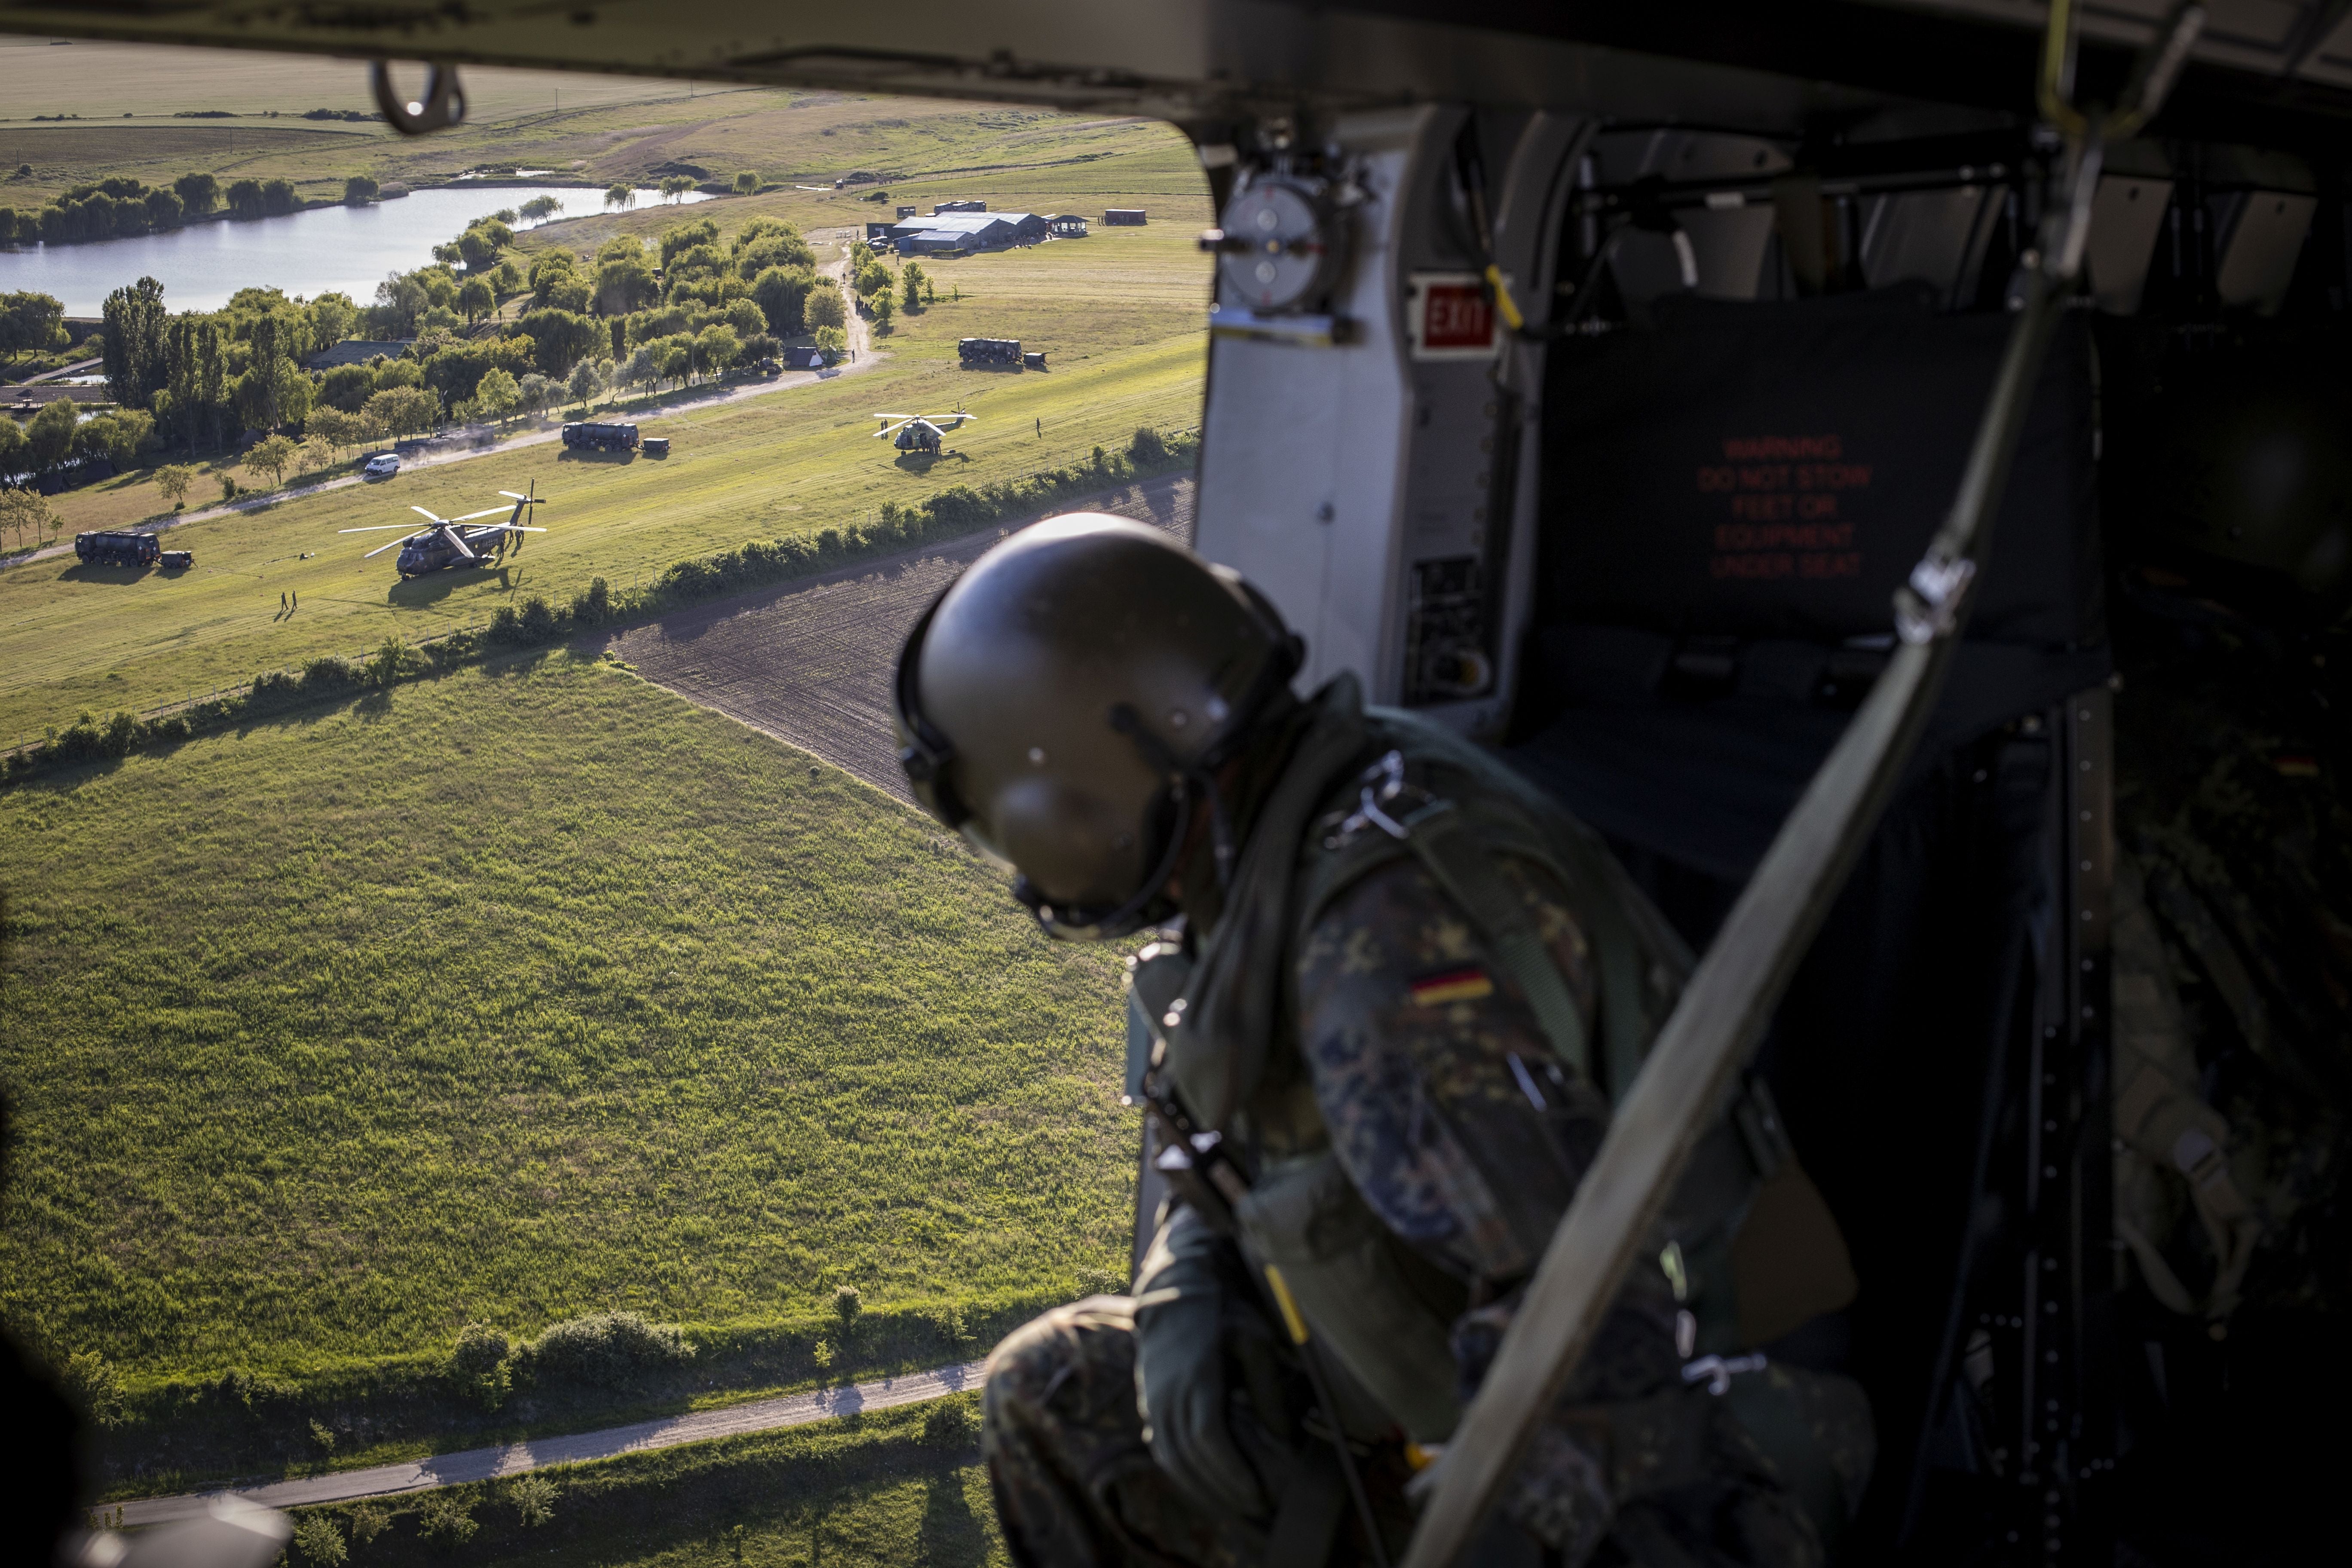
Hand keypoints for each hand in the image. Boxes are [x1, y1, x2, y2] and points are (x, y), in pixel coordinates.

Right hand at [1131, 1207, 1274, 1520]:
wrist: (1173, 1291)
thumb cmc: (1221, 1312)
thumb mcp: (1255, 1340)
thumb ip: (1269, 1389)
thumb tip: (1284, 1436)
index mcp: (1195, 1378)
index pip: (1208, 1439)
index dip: (1232, 1473)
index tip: (1257, 1494)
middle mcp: (1167, 1394)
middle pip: (1189, 1457)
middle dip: (1221, 1489)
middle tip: (1254, 1509)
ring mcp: (1153, 1399)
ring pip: (1170, 1457)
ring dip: (1200, 1487)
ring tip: (1232, 1505)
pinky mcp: (1149, 1402)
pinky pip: (1160, 1448)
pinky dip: (1181, 1473)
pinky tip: (1203, 1485)